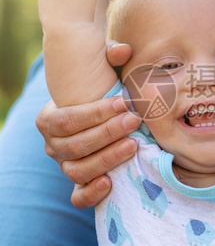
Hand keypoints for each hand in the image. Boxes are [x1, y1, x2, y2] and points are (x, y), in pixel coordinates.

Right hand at [36, 42, 137, 207]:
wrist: (102, 117)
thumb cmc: (102, 92)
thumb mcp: (105, 74)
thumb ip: (111, 58)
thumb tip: (124, 49)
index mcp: (49, 118)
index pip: (68, 119)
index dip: (95, 113)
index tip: (123, 102)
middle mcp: (52, 145)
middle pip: (74, 145)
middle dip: (107, 133)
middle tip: (134, 120)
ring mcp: (65, 166)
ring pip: (77, 170)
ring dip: (106, 159)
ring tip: (132, 145)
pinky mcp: (81, 184)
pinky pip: (79, 196)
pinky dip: (91, 193)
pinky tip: (110, 183)